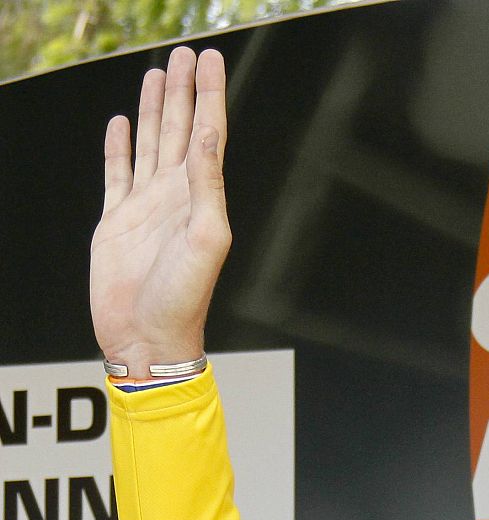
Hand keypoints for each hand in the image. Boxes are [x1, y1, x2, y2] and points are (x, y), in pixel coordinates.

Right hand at [91, 46, 230, 377]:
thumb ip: (208, 187)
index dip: (209, 94)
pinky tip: (125, 124)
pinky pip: (117, 172)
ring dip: (156, 109)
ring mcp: (146, 206)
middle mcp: (176, 196)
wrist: (147, 336)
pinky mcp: (117, 220)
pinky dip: (120, 146)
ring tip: (158, 75)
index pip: (209, 133)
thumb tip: (211, 137)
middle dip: (184, 91)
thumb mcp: (205, 239)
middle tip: (185, 54)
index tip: (209, 59)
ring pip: (152, 143)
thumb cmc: (182, 299)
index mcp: (201, 197)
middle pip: (181, 129)